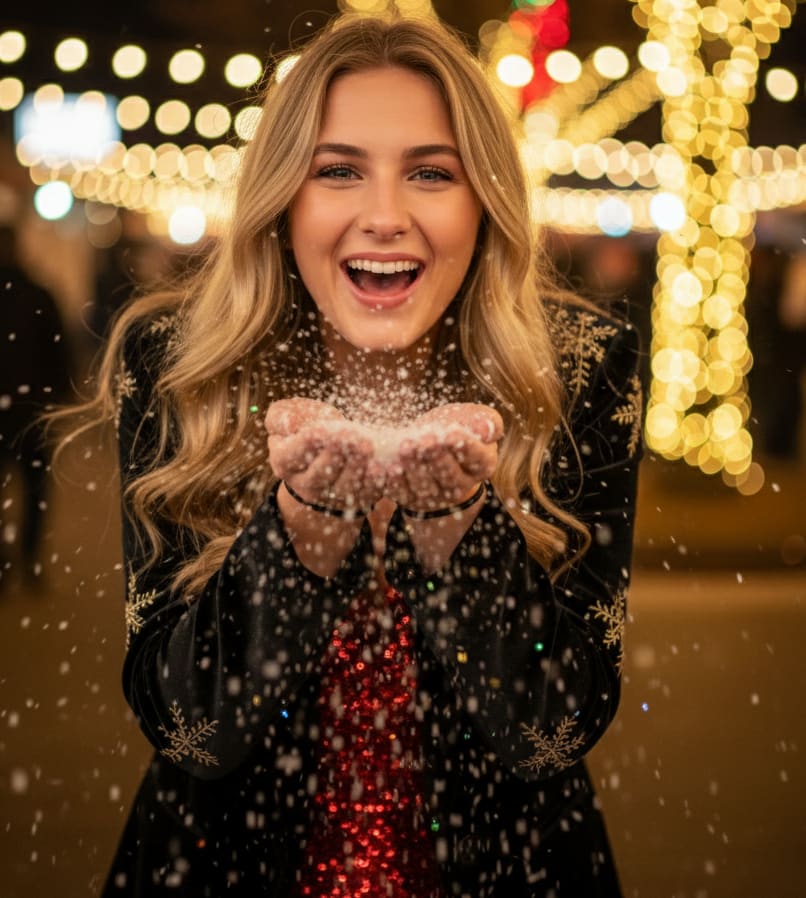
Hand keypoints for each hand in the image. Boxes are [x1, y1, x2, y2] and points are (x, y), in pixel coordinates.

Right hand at [266, 398, 384, 511]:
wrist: (323, 452)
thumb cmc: (304, 426)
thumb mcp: (286, 416)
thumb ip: (280, 416)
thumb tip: (289, 424)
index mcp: (284, 463)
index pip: (292, 455)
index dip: (306, 443)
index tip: (320, 430)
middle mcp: (305, 484)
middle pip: (319, 476)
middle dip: (336, 455)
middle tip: (351, 436)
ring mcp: (331, 495)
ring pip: (345, 488)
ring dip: (357, 468)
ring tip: (368, 447)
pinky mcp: (355, 499)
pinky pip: (366, 494)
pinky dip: (375, 483)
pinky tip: (381, 466)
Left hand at [384, 403, 501, 511]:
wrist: (432, 444)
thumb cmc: (456, 426)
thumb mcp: (472, 417)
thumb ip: (486, 421)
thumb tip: (486, 428)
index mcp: (482, 465)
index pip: (477, 459)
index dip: (465, 447)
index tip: (452, 434)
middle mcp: (460, 485)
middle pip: (450, 477)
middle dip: (436, 458)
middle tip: (425, 440)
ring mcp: (435, 495)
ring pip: (425, 487)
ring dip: (413, 468)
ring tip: (405, 449)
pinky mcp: (410, 498)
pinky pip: (401, 494)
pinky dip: (391, 482)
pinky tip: (384, 467)